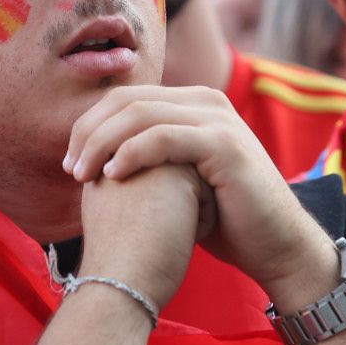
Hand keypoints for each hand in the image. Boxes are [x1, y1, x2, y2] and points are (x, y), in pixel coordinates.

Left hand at [66, 86, 334, 303]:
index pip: (126, 98)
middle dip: (89, 132)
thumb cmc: (224, 220)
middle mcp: (206, 102)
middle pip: (128, 99)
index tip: (70, 161)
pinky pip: (164, 137)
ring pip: (140, 114)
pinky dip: (131, 153)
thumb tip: (99, 159)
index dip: (90, 124)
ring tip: (83, 175)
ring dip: (102, 143)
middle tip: (70, 168)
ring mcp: (218, 119)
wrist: (275, 247)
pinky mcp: (225, 144)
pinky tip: (112, 175)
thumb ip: (150, 160)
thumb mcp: (179, 181)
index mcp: (193, 105)